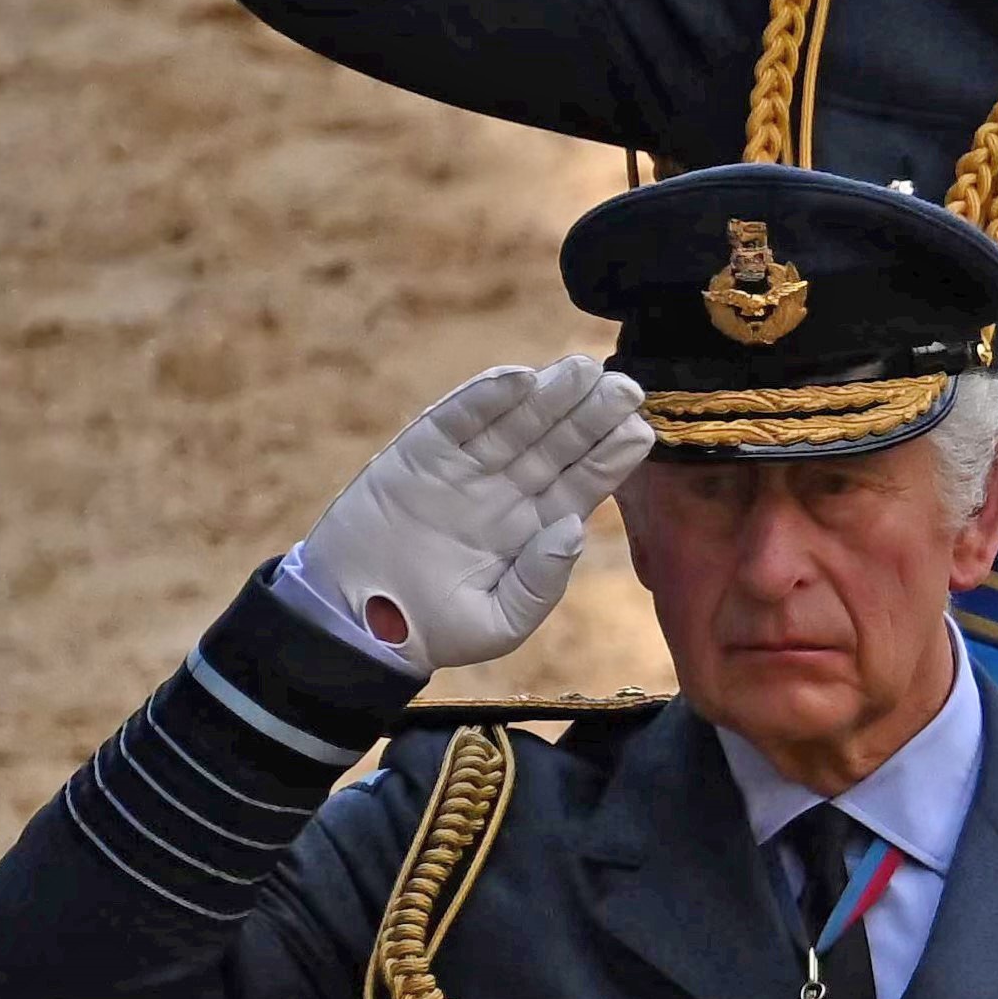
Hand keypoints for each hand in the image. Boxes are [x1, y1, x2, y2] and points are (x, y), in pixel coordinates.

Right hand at [284, 358, 645, 669]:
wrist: (355, 621)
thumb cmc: (433, 629)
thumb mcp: (500, 622)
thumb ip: (541, 581)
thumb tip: (573, 528)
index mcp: (533, 528)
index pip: (582, 484)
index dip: (609, 457)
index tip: (641, 430)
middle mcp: (505, 492)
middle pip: (556, 445)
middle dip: (590, 415)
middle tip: (626, 386)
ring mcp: (464, 470)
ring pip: (513, 425)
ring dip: (547, 396)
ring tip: (583, 369)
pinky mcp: (418, 455)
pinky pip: (455, 420)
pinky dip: (483, 398)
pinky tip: (517, 378)